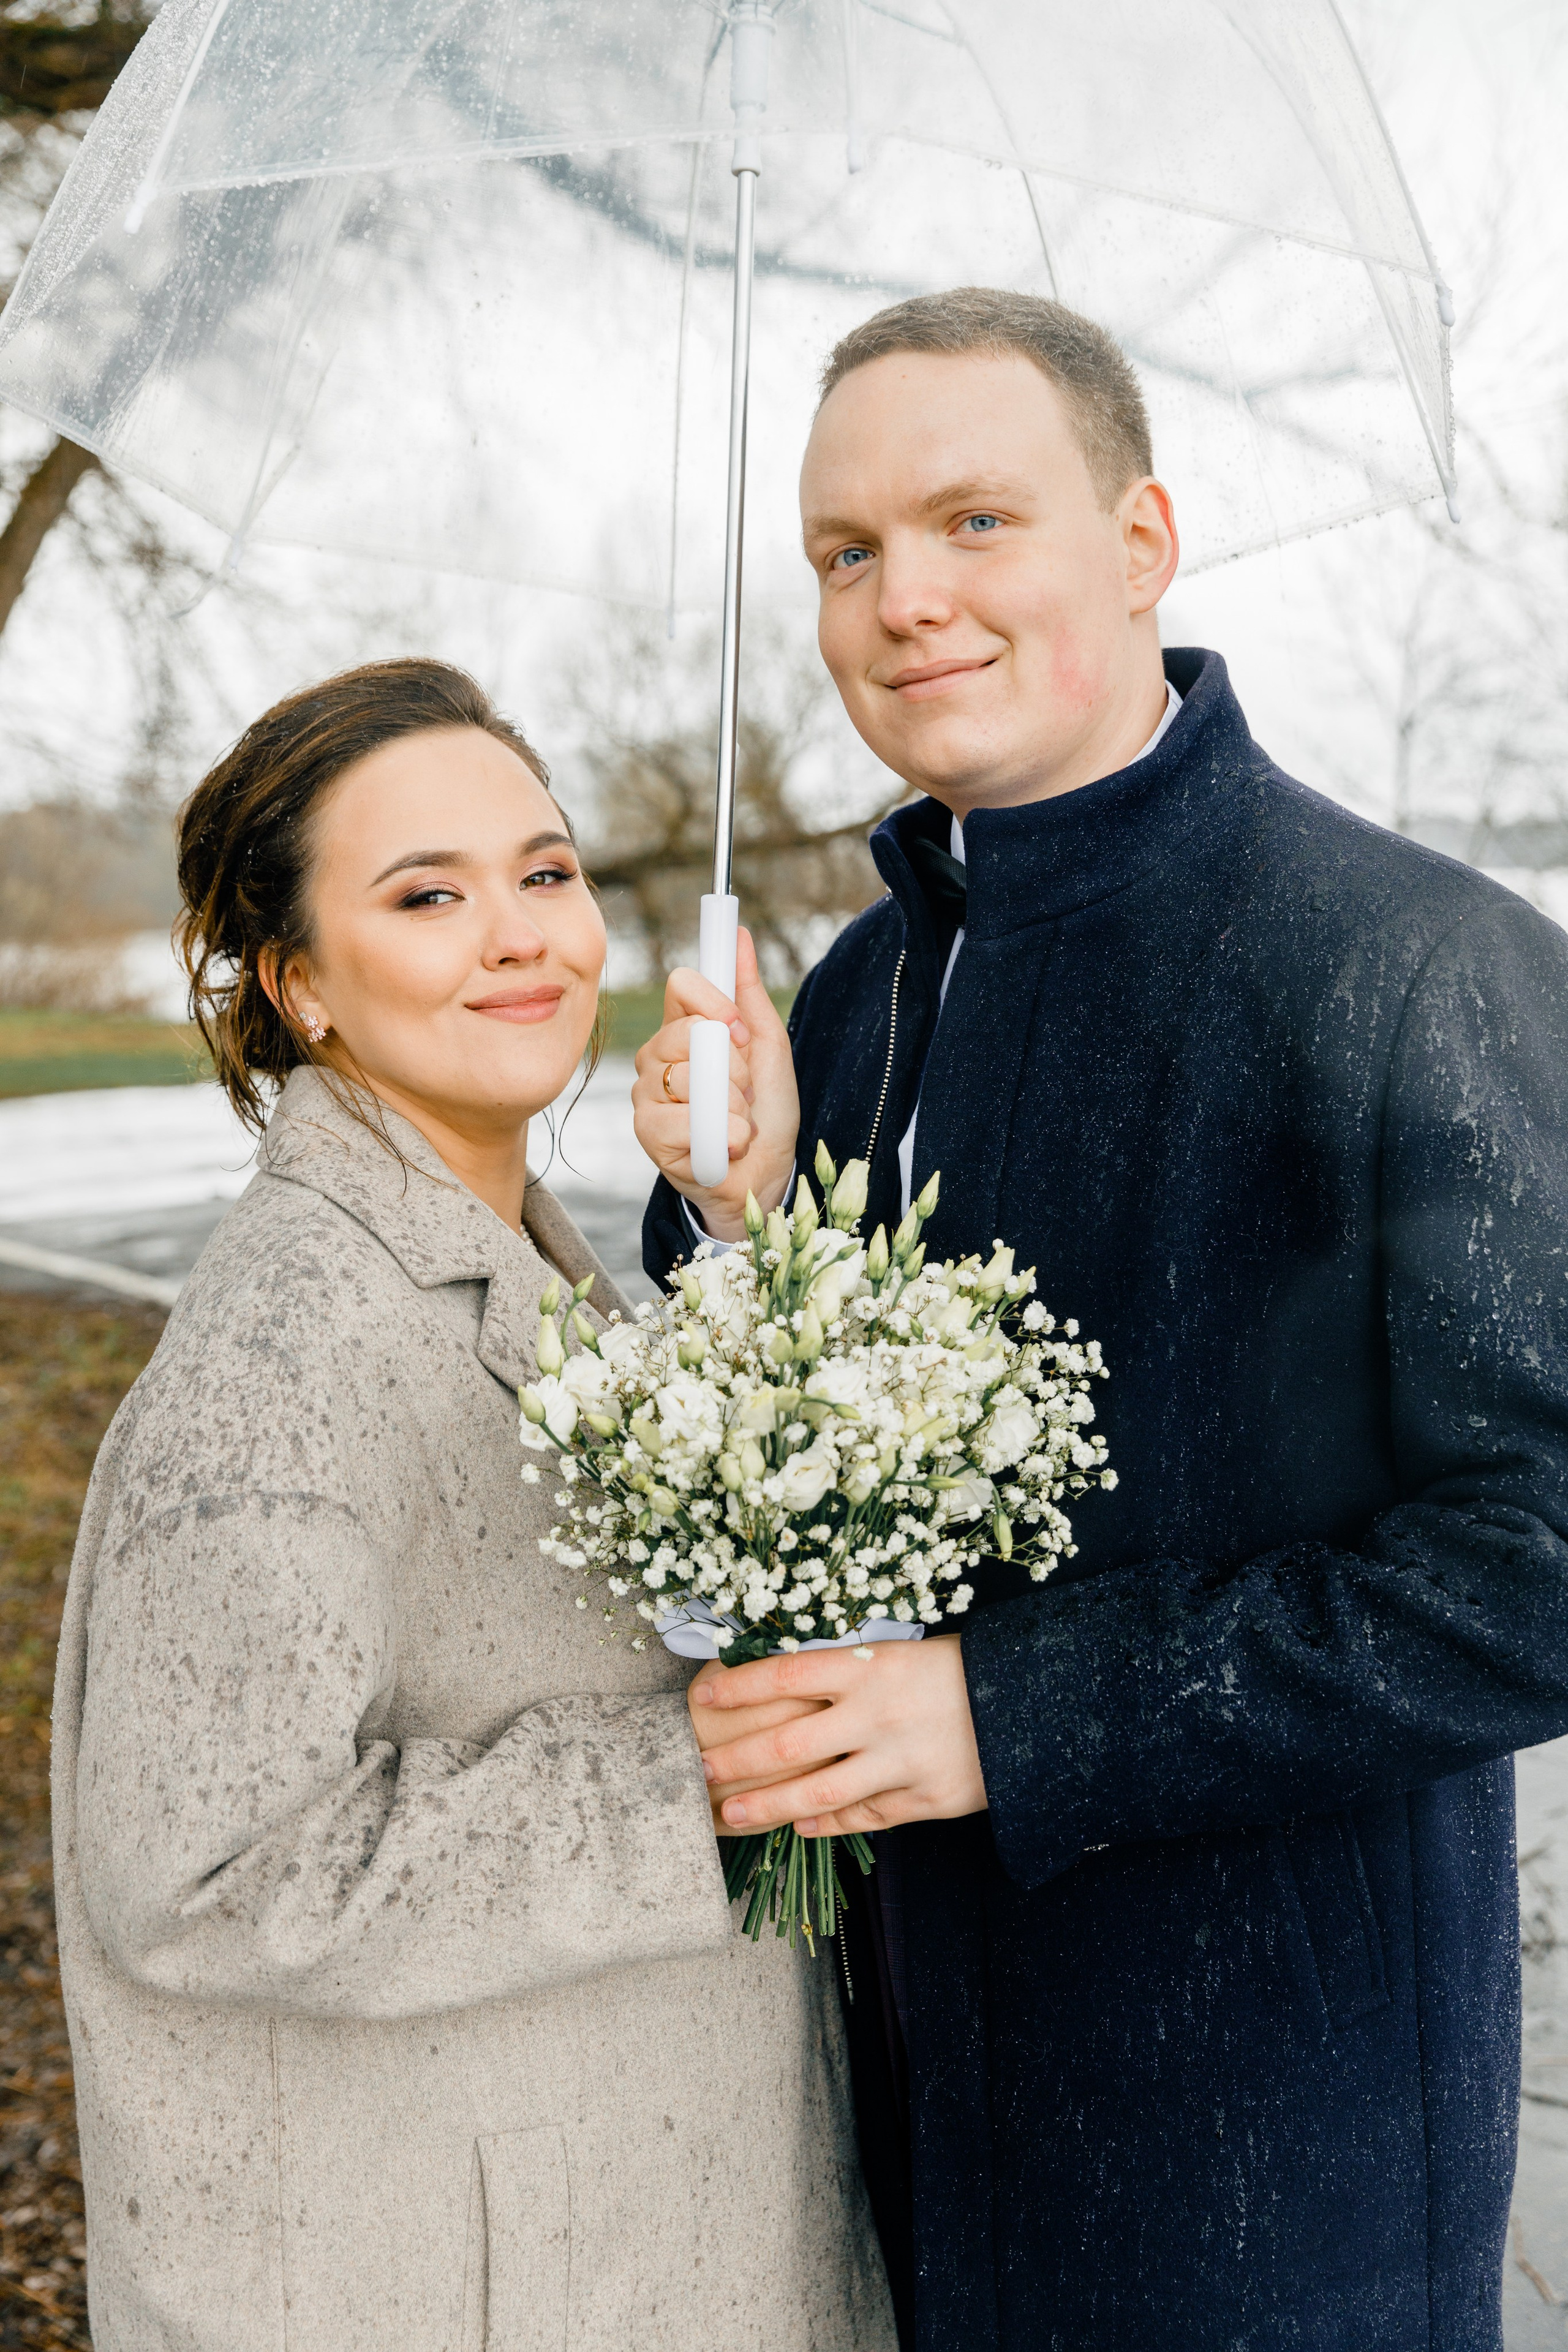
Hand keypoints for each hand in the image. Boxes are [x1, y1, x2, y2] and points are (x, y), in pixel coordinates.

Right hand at [632, 927, 798, 1241]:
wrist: (765, 1177)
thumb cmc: (767, 1114)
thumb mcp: (768, 1048)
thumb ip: (749, 993)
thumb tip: (738, 935)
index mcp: (684, 1028)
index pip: (683, 985)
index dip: (716, 1003)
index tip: (739, 1029)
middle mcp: (657, 1056)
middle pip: (689, 1032)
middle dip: (734, 1068)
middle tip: (742, 1092)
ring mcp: (647, 1094)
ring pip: (688, 1077)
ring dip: (731, 1106)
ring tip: (734, 1123)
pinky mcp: (648, 1133)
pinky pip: (682, 1120)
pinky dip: (719, 1137)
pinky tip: (721, 1147)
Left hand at [688, 1635, 986, 1837]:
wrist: (1032, 1704)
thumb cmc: (954, 1670)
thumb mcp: (897, 1653)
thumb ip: (844, 1674)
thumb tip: (780, 1687)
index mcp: (870, 1667)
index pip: (787, 1673)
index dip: (739, 1687)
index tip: (701, 1698)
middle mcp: (878, 1715)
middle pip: (789, 1742)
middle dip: (736, 1759)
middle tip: (696, 1770)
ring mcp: (900, 1761)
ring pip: (818, 1791)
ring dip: (768, 1805)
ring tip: (730, 1813)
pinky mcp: (925, 1799)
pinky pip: (863, 1817)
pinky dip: (826, 1822)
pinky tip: (799, 1824)